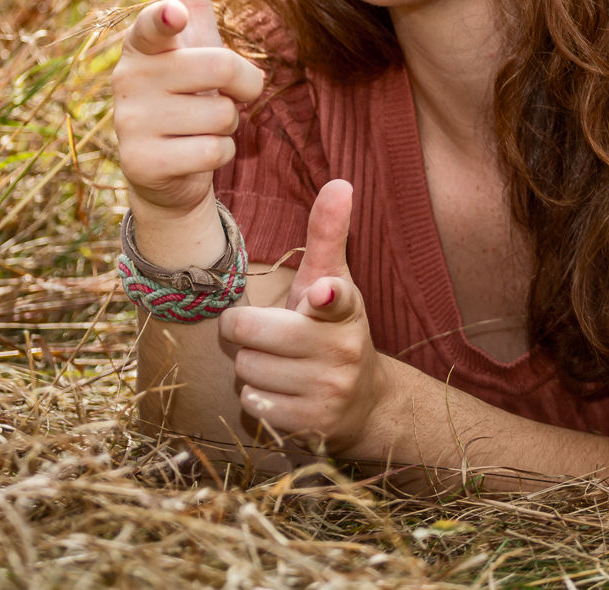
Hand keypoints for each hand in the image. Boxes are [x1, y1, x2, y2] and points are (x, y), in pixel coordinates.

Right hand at [111, 0, 265, 215]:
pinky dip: (219, 154)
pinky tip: (192, 154)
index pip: (152, 25)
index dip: (165, 19)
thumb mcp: (192, 31)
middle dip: (242, 83)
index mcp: (143, 44)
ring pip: (222, 114)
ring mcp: (129, 124)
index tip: (174, 13)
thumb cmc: (185, 85)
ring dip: (227, 123)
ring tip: (199, 125)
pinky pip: (215, 152)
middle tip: (223, 93)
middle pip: (219, 67)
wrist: (167, 166)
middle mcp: (127, 79)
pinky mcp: (141, 165)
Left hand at [219, 179, 387, 455]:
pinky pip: (252, 405)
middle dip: (247, 332)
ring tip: (280, 365)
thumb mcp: (333, 281)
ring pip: (247, 370)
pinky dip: (257, 398)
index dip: (327, 295)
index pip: (337, 297)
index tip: (323, 293)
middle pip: (251, 333)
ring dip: (252, 368)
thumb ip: (328, 234)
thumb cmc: (332, 329)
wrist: (362, 403)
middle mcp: (343, 349)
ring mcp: (328, 392)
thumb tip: (340, 181)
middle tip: (268, 333)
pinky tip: (282, 393)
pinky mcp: (311, 426)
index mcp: (347, 307)